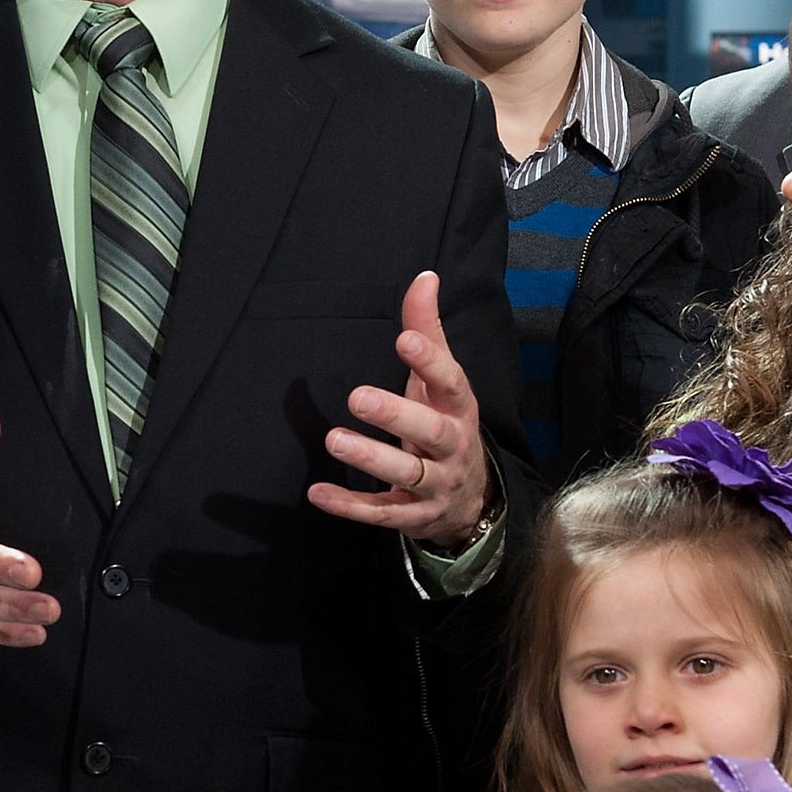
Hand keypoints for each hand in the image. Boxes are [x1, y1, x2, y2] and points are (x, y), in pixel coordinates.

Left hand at [306, 271, 489, 546]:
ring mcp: (435, 485)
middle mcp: (452, 447)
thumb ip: (428, 330)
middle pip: (431, 433)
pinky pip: (382, 512)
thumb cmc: (445, 424)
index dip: (431, 362)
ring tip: (334, 439)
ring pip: (406, 475)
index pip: (451, 382)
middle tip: (357, 396)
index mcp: (459, 408)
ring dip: (370, 458)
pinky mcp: (413, 515)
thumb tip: (425, 277)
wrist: (473, 499)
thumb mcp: (440, 382)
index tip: (405, 340)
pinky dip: (350, 505)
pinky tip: (318, 492)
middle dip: (397, 416)